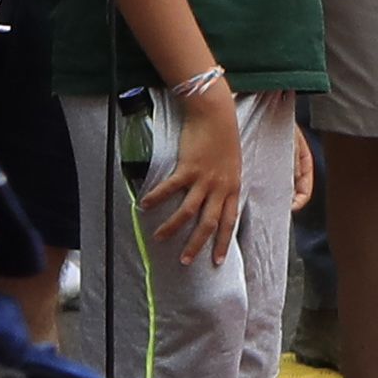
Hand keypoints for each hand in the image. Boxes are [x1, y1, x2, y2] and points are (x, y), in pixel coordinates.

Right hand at [149, 81, 246, 263]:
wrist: (216, 116)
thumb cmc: (223, 138)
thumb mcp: (231, 165)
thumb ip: (224, 184)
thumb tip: (215, 197)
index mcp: (232, 188)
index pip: (230, 222)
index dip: (224, 242)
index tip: (218, 261)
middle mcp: (221, 188)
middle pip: (209, 224)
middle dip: (197, 244)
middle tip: (186, 261)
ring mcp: (205, 179)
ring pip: (189, 211)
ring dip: (173, 227)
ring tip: (159, 239)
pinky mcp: (189, 167)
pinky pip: (171, 188)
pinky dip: (157, 198)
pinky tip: (145, 206)